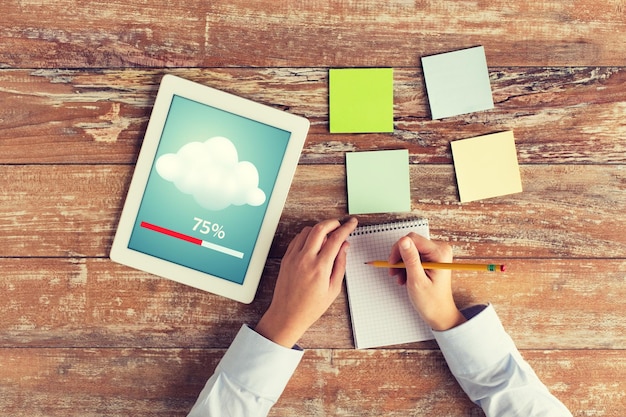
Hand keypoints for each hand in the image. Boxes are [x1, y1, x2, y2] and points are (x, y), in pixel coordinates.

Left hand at [255, 217, 357, 346]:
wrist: (287, 315)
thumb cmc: (311, 306)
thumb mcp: (333, 289)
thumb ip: (340, 264)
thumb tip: (344, 246)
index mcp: (320, 268)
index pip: (336, 239)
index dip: (346, 228)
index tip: (352, 223)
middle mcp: (305, 259)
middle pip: (320, 228)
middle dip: (333, 223)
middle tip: (340, 225)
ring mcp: (293, 257)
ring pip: (307, 230)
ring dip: (319, 229)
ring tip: (327, 237)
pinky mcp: (286, 258)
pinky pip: (297, 239)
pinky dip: (307, 236)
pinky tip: (313, 243)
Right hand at [388, 233, 465, 330]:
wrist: (440, 313)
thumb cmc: (431, 301)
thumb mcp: (417, 280)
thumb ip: (410, 259)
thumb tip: (403, 240)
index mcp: (439, 253)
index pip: (412, 239)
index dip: (398, 249)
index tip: (391, 263)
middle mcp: (440, 250)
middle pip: (411, 243)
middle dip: (399, 258)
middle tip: (393, 272)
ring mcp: (436, 254)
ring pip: (410, 250)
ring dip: (401, 263)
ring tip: (400, 278)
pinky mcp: (432, 258)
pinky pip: (414, 256)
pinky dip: (406, 266)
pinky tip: (404, 277)